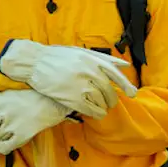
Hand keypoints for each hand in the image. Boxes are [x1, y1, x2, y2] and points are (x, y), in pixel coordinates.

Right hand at [0, 40, 137, 118]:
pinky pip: (90, 109)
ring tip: (100, 108)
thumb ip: (103, 58)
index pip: (115, 74)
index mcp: (93, 60)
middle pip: (108, 91)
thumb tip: (125, 64)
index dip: (126, 85)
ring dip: (103, 107)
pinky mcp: (71, 97)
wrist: (34, 62)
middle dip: (111, 99)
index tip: (132, 94)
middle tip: (110, 103)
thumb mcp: (81, 52)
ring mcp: (81, 85)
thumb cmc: (58, 57)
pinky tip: (95, 114)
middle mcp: (90, 72)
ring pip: (100, 101)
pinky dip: (95, 113)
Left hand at [0, 89, 70, 154]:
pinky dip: (8, 146)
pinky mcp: (20, 134)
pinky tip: (18, 137)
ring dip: (6, 137)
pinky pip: (3, 148)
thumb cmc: (28, 99)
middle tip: (12, 122)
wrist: (53, 100)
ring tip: (19, 125)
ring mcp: (8, 122)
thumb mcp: (5, 97)